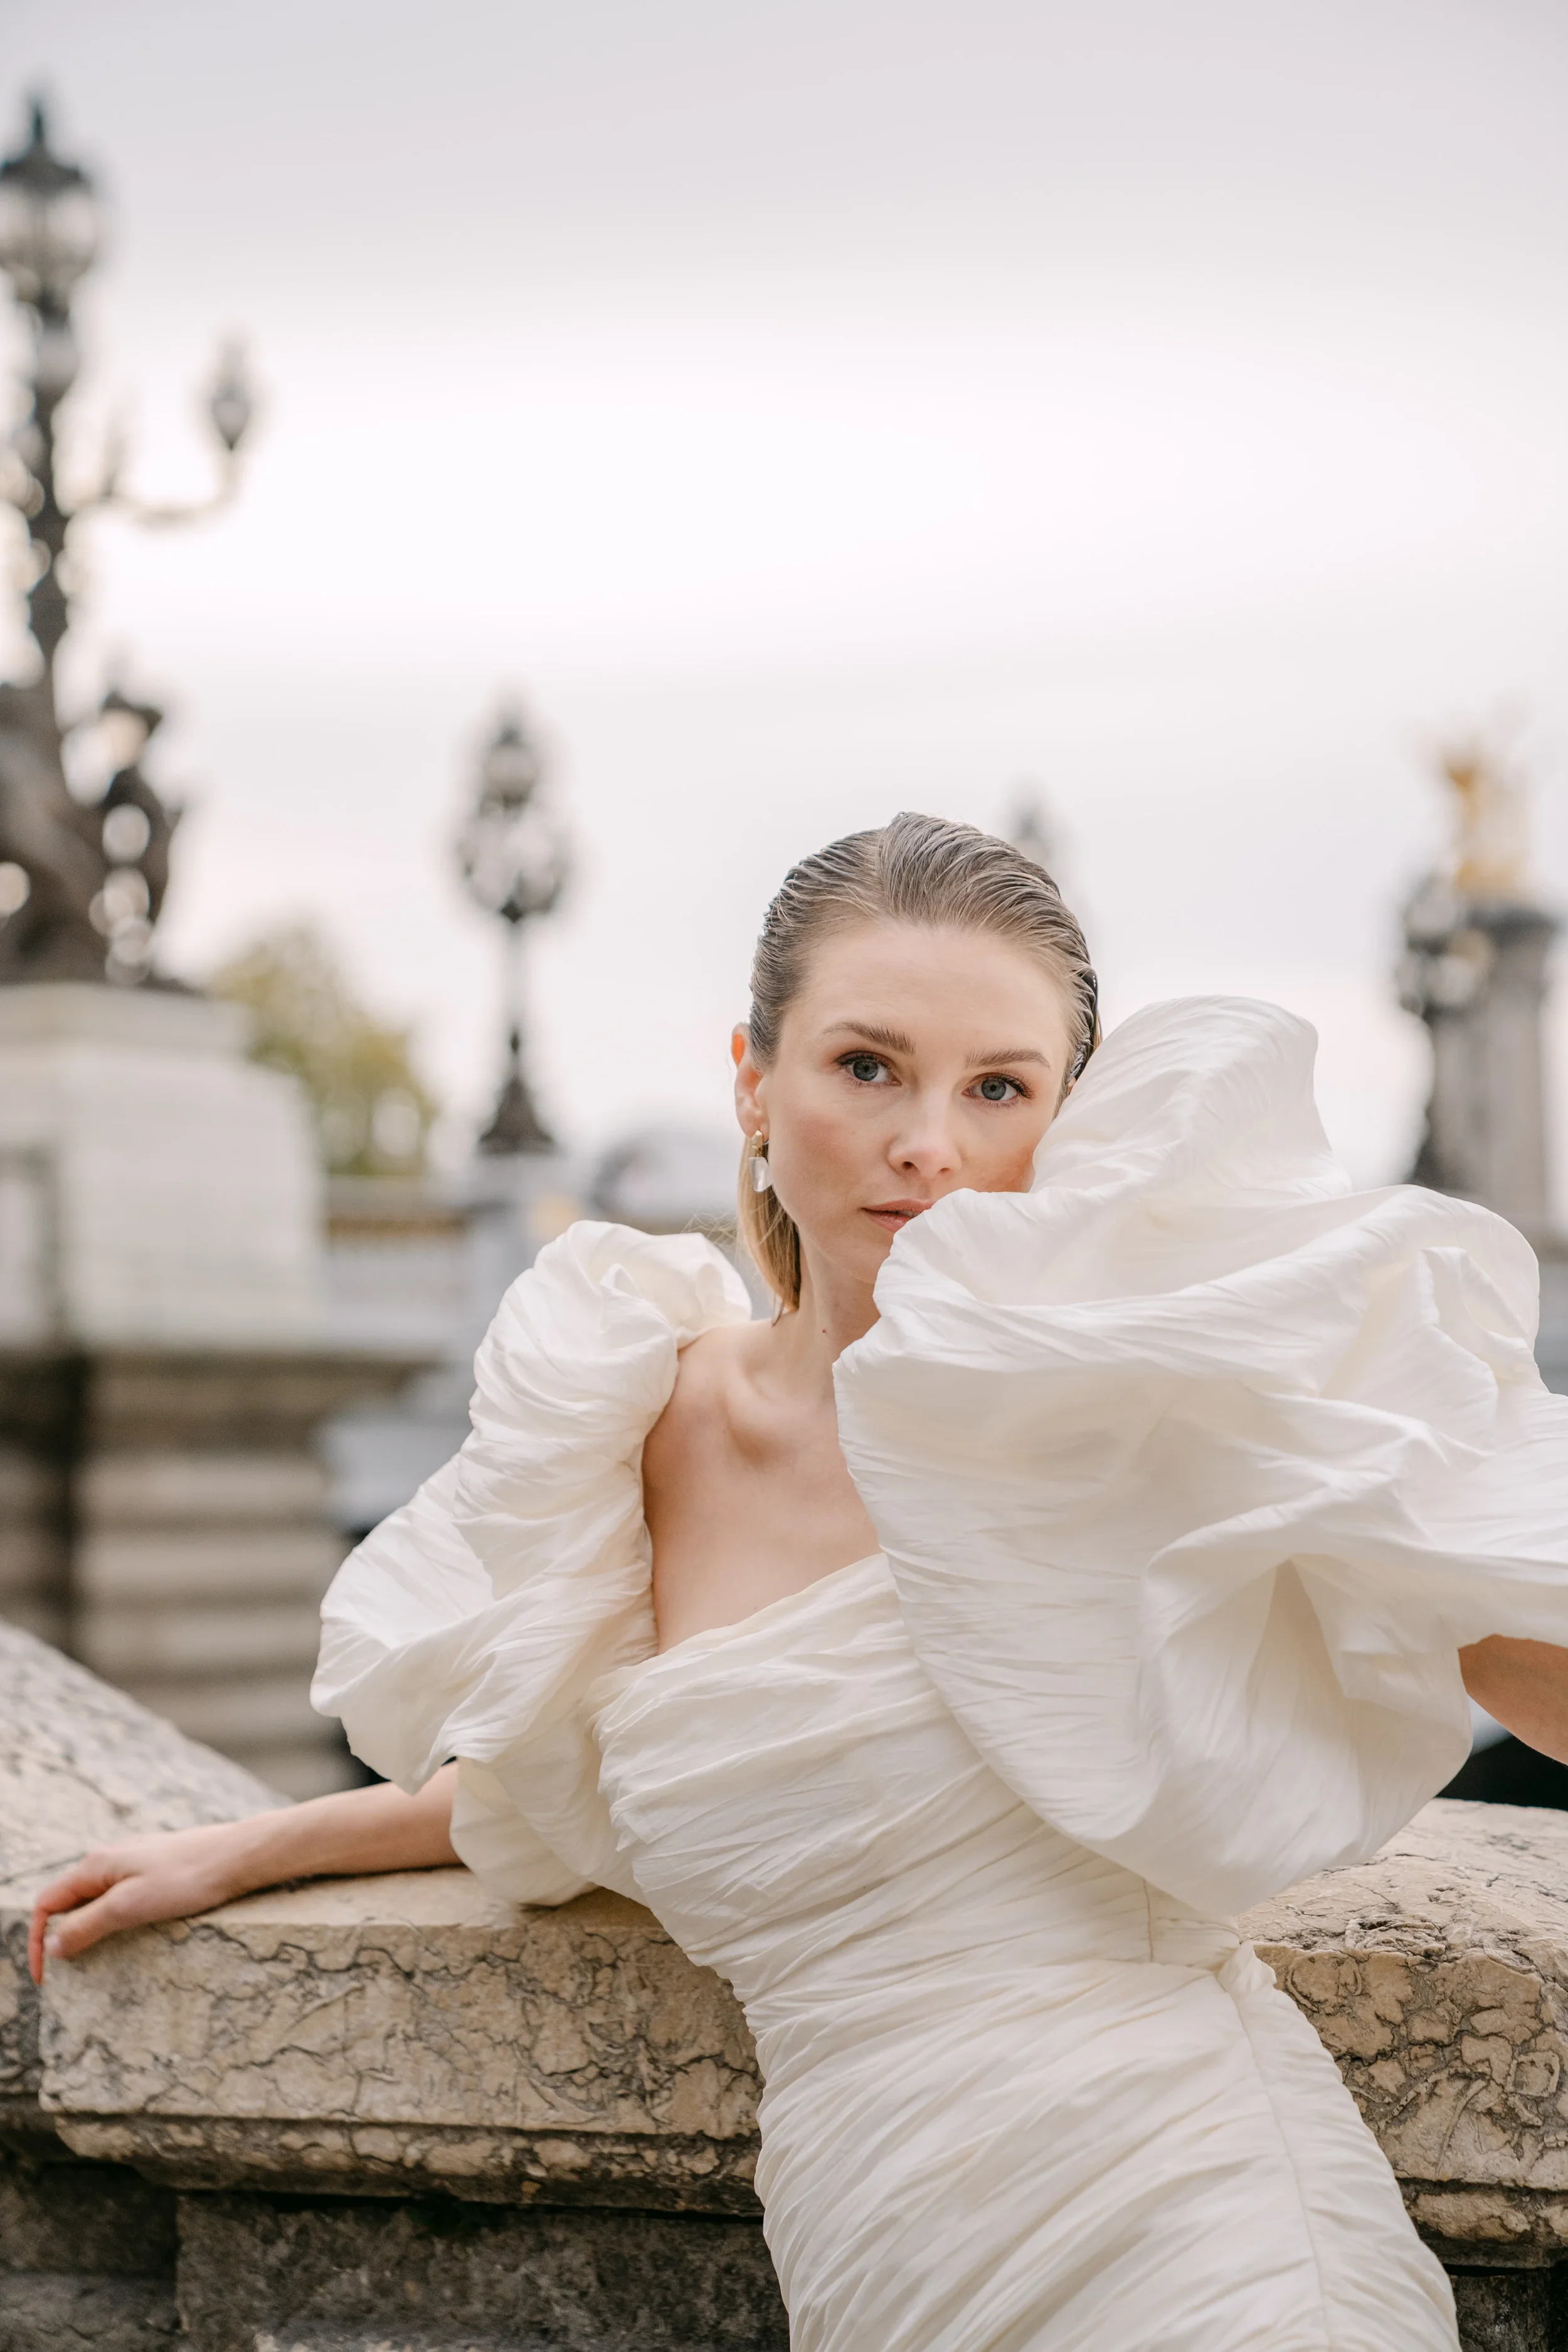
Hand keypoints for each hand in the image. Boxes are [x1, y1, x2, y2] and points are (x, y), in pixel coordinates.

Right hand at [28, 1818, 267, 1983]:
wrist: (239, 1856)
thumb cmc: (187, 1878)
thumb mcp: (129, 1906)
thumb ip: (87, 1924)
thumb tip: (51, 1945)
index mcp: (95, 1865)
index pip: (46, 1904)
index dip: (37, 1941)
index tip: (46, 1977)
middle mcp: (109, 1861)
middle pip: (68, 1904)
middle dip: (61, 1938)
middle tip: (69, 1975)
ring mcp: (133, 1865)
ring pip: (94, 1903)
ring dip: (87, 1932)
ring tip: (94, 1964)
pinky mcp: (156, 1872)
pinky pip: (120, 1900)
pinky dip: (112, 1923)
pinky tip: (128, 1937)